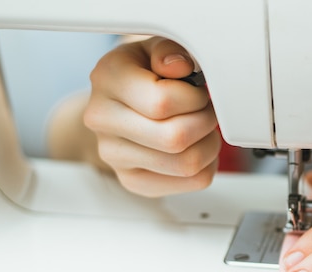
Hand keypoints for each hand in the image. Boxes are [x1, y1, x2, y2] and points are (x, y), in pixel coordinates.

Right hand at [84, 37, 220, 196]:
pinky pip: (190, 182)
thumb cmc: (145, 73)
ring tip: (202, 129)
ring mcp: (114, 155)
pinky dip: (207, 166)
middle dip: (205, 123)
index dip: (194, 99)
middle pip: (175, 139)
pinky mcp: (133, 181)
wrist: (119, 104)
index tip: (197, 93)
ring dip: (209, 146)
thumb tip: (179, 66)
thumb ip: (170, 50)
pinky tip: (196, 148)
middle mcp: (102, 119)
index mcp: (108, 78)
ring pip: (187, 164)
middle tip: (204, 112)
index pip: (163, 102)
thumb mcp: (156, 49)